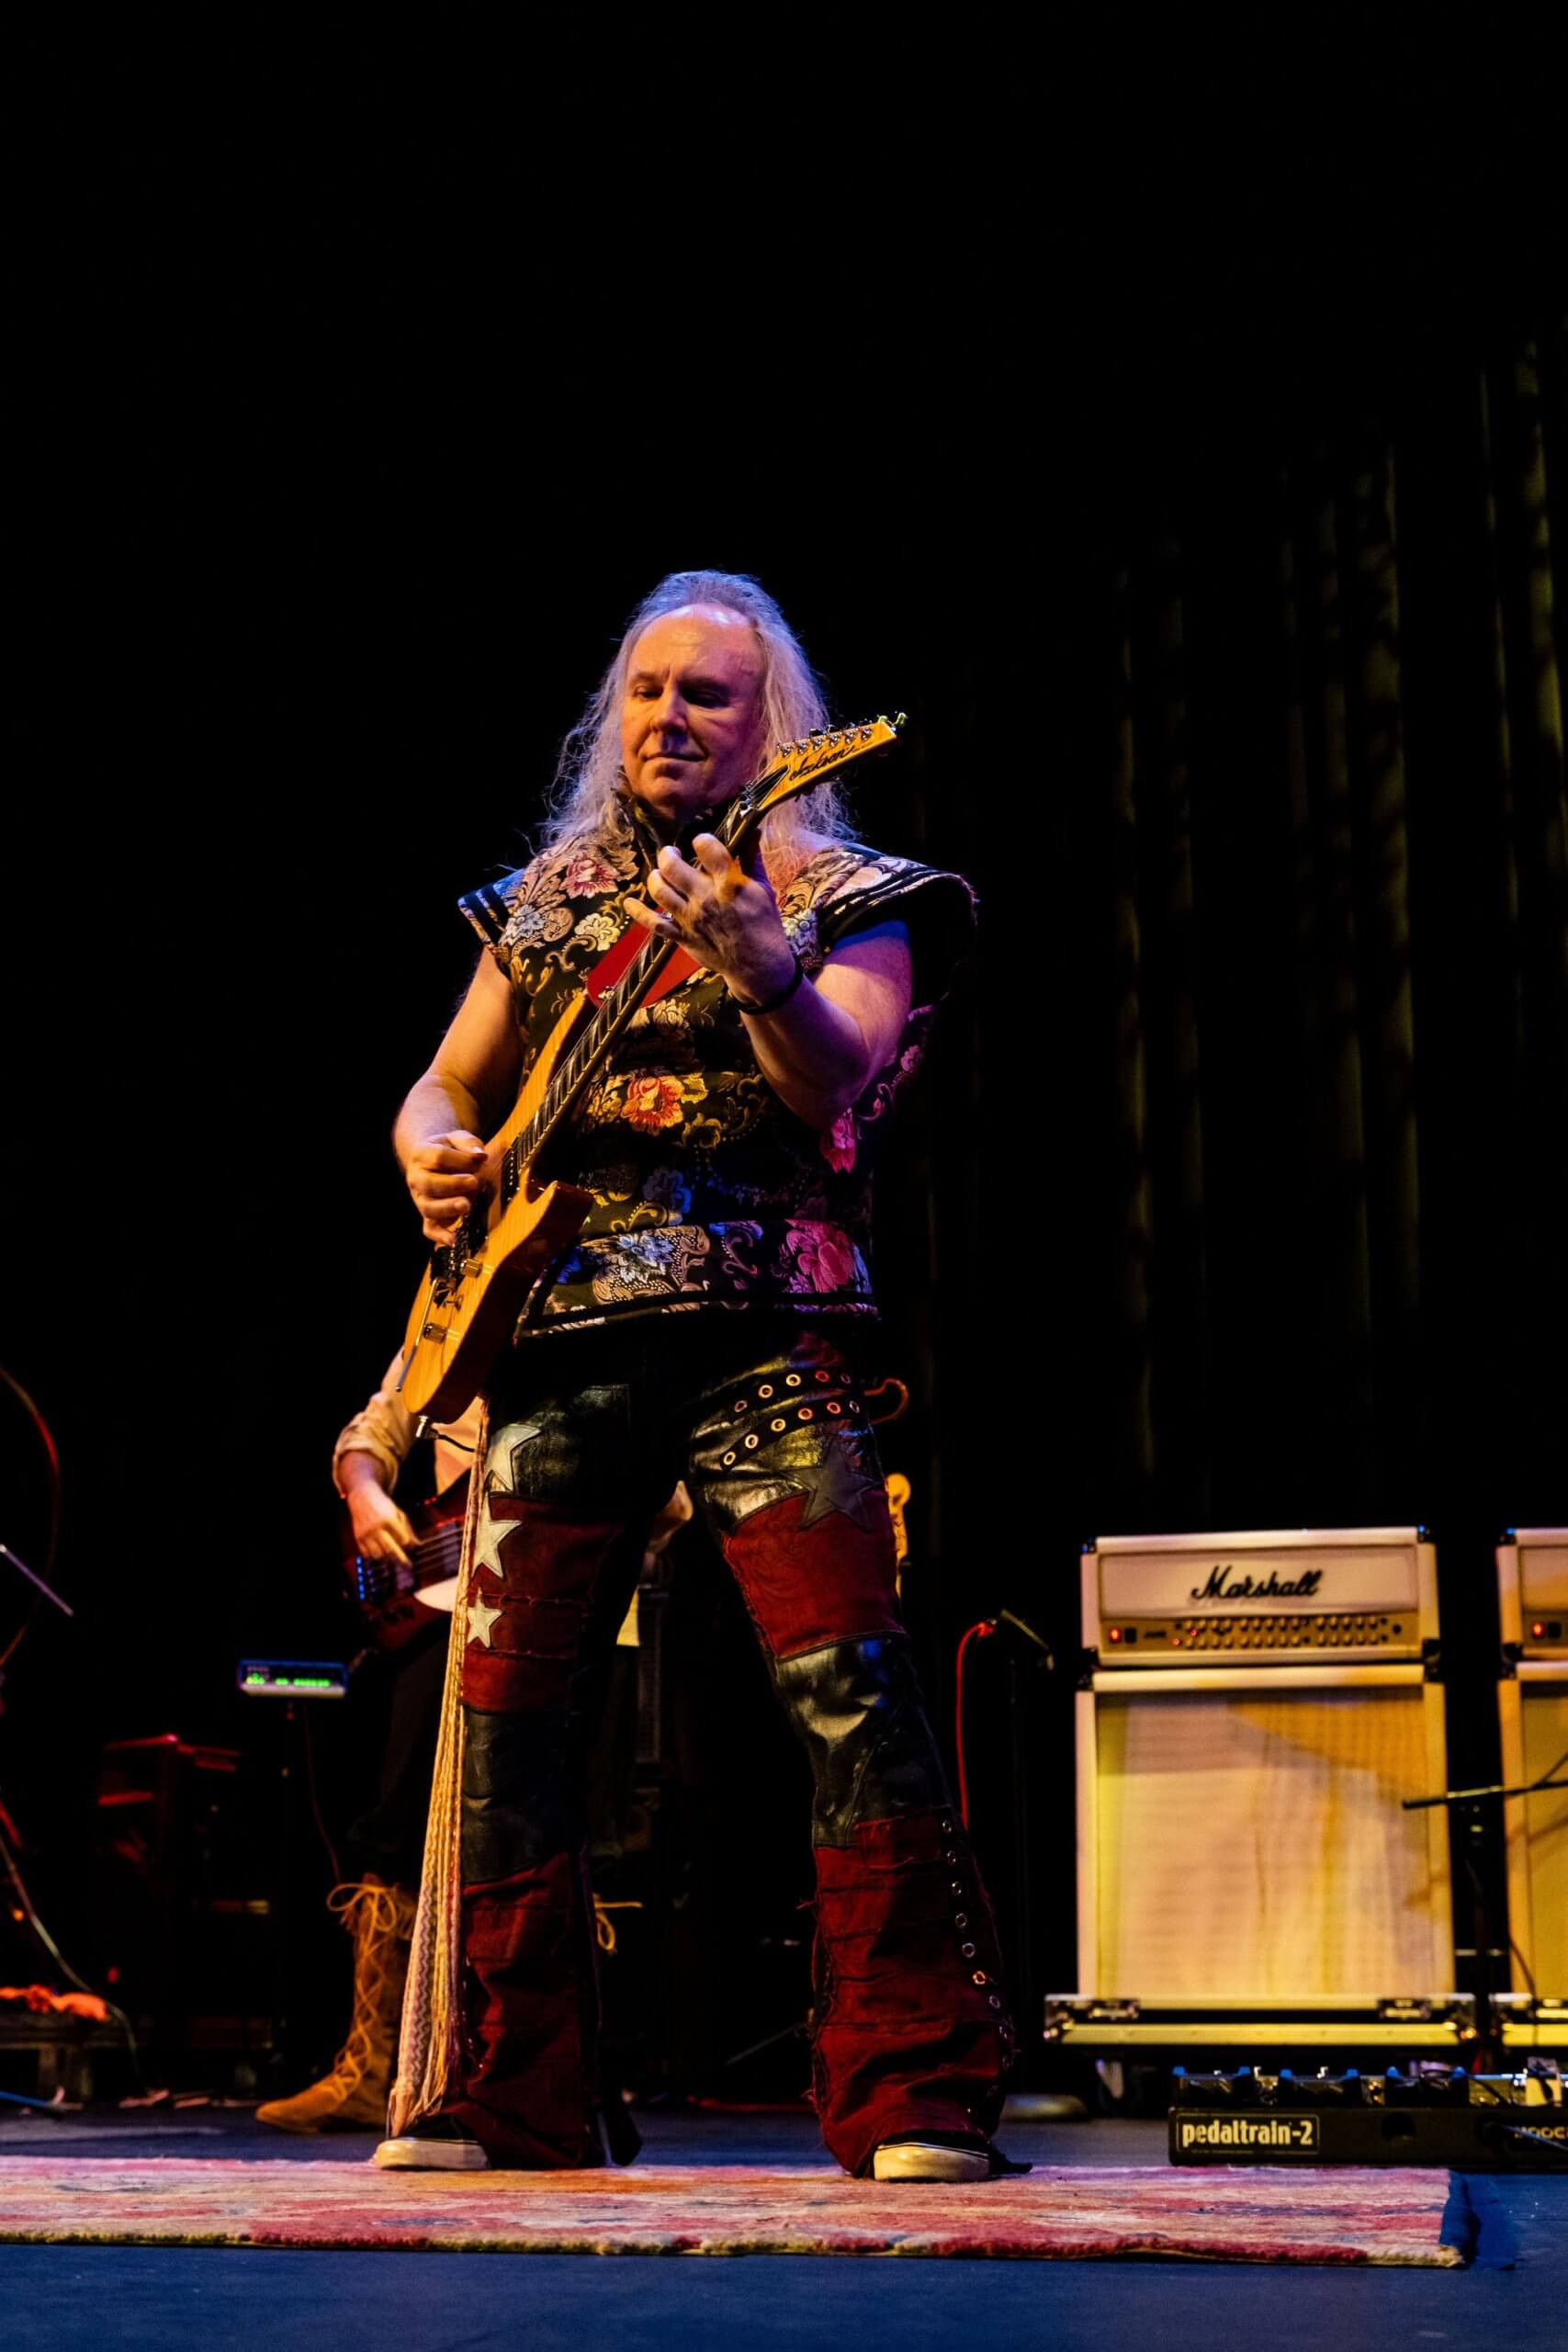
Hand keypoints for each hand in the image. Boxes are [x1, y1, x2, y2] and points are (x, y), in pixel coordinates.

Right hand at [348, 1482, 416, 1567]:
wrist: (362, 1497)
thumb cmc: (383, 1506)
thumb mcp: (398, 1513)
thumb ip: (407, 1529)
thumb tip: (417, 1545)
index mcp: (388, 1519)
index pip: (402, 1539)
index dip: (409, 1546)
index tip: (413, 1549)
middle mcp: (376, 1528)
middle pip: (390, 1550)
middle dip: (401, 1560)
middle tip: (408, 1566)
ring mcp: (365, 1534)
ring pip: (378, 1555)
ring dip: (388, 1560)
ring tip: (394, 1559)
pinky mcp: (357, 1538)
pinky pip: (366, 1555)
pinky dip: (375, 1558)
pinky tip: (381, 1555)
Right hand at [405, 1129, 489, 1243]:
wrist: (431, 1158)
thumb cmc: (449, 1148)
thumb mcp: (457, 1137)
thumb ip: (469, 1143)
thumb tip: (480, 1155)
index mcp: (421, 1154)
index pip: (438, 1157)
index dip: (460, 1160)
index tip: (480, 1160)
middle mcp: (416, 1178)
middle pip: (429, 1184)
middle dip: (452, 1185)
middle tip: (473, 1182)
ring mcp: (420, 1198)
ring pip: (428, 1207)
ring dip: (447, 1208)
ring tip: (466, 1206)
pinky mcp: (428, 1215)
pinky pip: (429, 1228)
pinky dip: (439, 1235)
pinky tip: (453, 1239)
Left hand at [623, 835, 798, 1002]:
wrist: (758, 966)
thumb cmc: (764, 926)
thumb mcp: (764, 889)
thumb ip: (752, 859)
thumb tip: (751, 830)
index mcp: (729, 883)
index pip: (706, 847)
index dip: (702, 839)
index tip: (703, 843)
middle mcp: (705, 898)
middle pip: (672, 866)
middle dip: (668, 854)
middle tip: (672, 854)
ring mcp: (691, 919)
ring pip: (660, 890)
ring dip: (655, 877)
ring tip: (660, 873)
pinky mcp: (682, 937)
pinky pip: (654, 923)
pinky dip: (638, 912)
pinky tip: (629, 902)